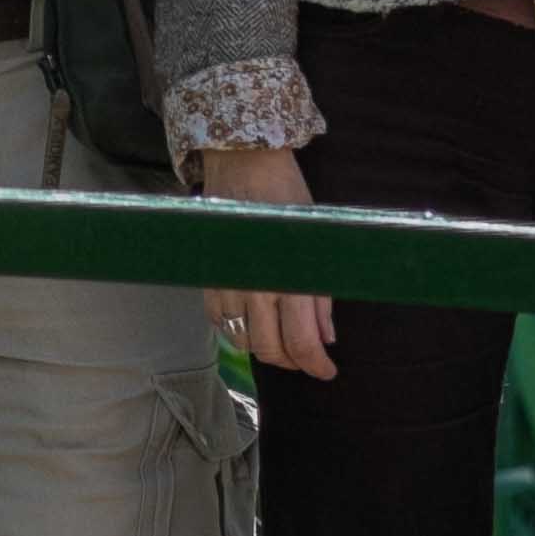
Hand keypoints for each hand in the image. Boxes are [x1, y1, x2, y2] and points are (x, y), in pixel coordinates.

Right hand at [194, 144, 337, 380]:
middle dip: (291, 360)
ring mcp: (227, 283)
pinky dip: (236, 327)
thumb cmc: (288, 200)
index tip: (327, 371)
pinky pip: (219, 321)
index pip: (301, 343)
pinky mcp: (208, 277)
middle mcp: (255, 287)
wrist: (244, 164)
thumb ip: (320, 295)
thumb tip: (326, 338)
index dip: (316, 366)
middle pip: (269, 350)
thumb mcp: (316, 244)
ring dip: (264, 345)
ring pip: (242, 340)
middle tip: (305, 356)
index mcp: (289, 278)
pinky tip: (252, 316)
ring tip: (280, 335)